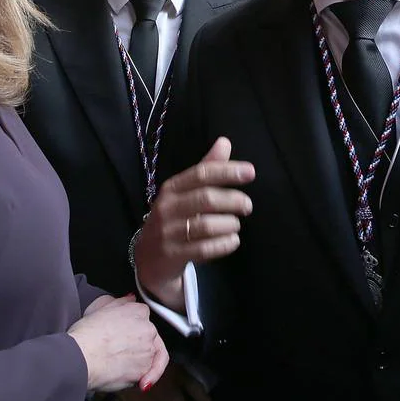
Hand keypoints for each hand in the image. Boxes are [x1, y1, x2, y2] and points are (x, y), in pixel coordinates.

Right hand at [68, 295, 168, 394]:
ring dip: (137, 361)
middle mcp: (148, 329)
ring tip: (117, 364)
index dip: (132, 326)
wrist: (81, 357)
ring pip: (149, 356)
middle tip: (118, 352)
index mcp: (139, 311)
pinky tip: (121, 375)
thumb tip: (130, 299)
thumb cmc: (86, 334)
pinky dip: (138, 377)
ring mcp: (149, 351)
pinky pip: (146, 374)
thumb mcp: (99, 307)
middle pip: (149, 337)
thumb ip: (120, 302)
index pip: (143, 317)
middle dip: (137, 344)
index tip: (125, 334)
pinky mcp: (145, 371)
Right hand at [134, 137, 254, 308]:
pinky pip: (204, 249)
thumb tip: (224, 142)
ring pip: (206, 225)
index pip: (201, 174)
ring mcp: (168, 232)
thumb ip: (207, 168)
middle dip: (233, 201)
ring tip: (235, 225)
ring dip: (229, 225)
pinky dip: (224, 244)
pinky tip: (232, 241)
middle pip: (206, 199)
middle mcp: (167, 207)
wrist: (148, 258)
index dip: (227, 171)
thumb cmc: (173, 219)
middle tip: (247, 206)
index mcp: (172, 188)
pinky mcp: (173, 254)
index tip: (251, 172)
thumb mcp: (185, 192)